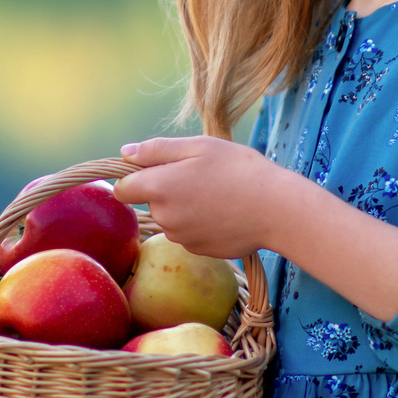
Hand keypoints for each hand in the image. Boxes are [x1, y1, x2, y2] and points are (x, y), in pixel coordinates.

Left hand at [115, 135, 397, 322]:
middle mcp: (164, 216)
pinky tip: (224, 213)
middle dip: (166, 189)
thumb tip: (124, 153)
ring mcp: (180, 237)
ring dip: (183, 206)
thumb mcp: (198, 147)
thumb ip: (155, 150)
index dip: (133, 177)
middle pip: (150, 202)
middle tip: (201, 175)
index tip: (154, 169)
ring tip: (217, 193)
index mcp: (158, 187)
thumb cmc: (239, 170)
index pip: (121, 189)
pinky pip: (188, 233)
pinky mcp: (198, 250)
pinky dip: (199, 223)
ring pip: (170, 218)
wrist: (276, 210)